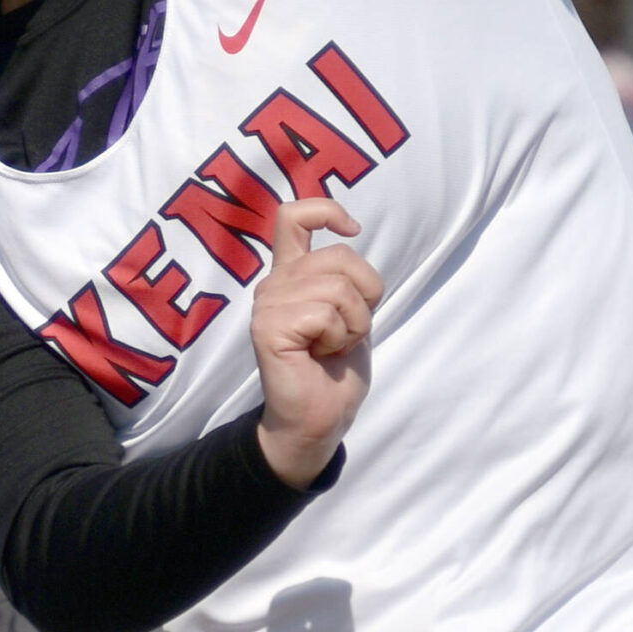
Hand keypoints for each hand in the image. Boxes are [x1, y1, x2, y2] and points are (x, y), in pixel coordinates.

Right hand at [252, 198, 382, 488]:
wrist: (319, 422)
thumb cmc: (335, 370)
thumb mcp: (349, 312)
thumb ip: (343, 277)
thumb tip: (348, 235)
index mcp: (290, 274)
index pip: (293, 216)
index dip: (325, 210)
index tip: (352, 229)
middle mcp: (273, 282)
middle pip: (340, 256)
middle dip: (365, 297)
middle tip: (346, 332)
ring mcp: (267, 304)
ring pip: (337, 288)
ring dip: (353, 324)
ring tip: (332, 347)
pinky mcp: (268, 327)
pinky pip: (324, 314)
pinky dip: (338, 338)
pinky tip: (320, 356)